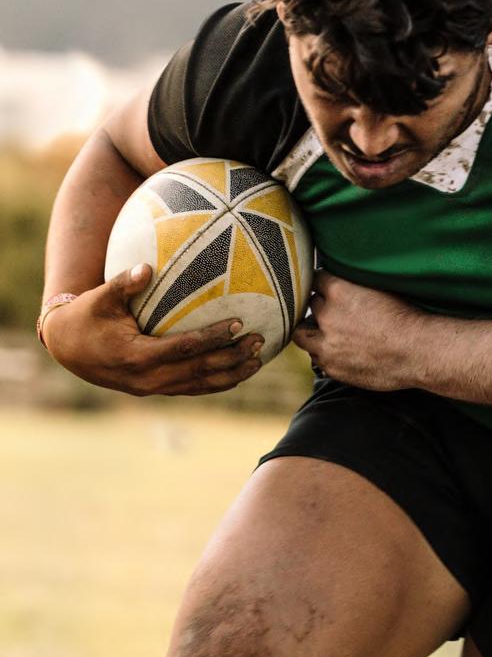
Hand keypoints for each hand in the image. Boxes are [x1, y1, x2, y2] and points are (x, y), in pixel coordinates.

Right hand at [42, 264, 264, 396]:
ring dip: (231, 374)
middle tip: (259, 341)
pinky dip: (217, 382)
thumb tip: (147, 267)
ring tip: (258, 360)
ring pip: (200, 385)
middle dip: (232, 358)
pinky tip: (239, 371)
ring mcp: (153, 388)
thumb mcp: (101, 297)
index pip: (184, 349)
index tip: (238, 324)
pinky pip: (193, 388)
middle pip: (199, 371)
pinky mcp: (157, 390)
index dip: (213, 338)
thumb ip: (124, 283)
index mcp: (136, 356)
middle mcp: (148, 379)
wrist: (68, 348)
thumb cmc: (87, 316)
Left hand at [292, 270, 423, 389]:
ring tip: (326, 333)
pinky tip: (339, 352)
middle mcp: (327, 316)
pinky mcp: (333, 367)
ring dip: (313, 332)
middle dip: (321, 307)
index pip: (316, 280)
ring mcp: (327, 345)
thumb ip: (354, 286)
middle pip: (311, 306)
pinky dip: (325, 354)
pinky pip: (318, 358)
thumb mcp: (378, 289)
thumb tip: (341, 284)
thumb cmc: (406, 318)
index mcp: (339, 291)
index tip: (328, 287)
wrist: (419, 351)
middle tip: (334, 311)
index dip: (324, 284)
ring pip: (303, 335)